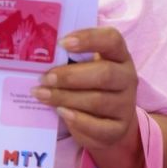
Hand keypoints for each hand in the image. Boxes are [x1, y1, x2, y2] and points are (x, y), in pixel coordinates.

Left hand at [31, 27, 138, 150]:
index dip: (89, 38)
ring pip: (97, 101)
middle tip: (45, 78)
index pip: (112, 40)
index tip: (62, 43)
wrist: (108, 123)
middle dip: (70, 76)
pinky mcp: (119, 129)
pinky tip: (60, 112)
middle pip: (105, 73)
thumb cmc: (90, 85)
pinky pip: (98, 126)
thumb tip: (39, 57)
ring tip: (42, 94)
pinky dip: (77, 120)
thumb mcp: (83, 67)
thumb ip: (69, 59)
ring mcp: (126, 105)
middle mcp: (127, 78)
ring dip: (65, 97)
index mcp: (119, 56)